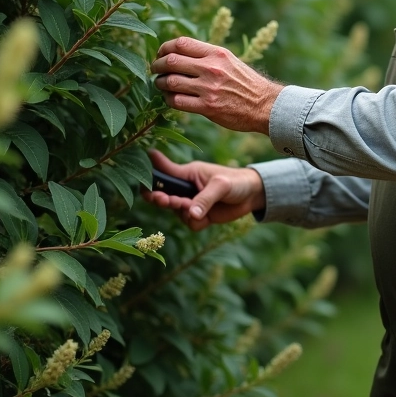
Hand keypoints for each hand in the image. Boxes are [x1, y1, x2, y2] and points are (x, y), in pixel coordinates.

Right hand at [142, 149, 265, 230]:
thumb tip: (190, 214)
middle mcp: (186, 188)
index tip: (142, 183)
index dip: (149, 177)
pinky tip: (208, 218)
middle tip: (166, 201)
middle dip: (160, 200)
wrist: (253, 195)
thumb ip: (205, 199)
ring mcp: (192, 203)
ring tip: (194, 209)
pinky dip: (196, 223)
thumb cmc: (236, 181)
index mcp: (187, 173)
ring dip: (183, 213)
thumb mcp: (221, 185)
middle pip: (162, 196)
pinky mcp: (200, 216)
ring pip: (176, 213)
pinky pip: (190, 224)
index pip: (163, 173)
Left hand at [150, 37, 282, 134]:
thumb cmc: (246, 83)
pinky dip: (168, 99)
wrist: (265, 105)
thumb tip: (180, 53)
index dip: (164, 47)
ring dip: (161, 83)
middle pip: (171, 61)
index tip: (160, 54)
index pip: (181, 43)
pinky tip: (170, 98)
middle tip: (155, 70)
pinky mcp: (207, 107)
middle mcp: (211, 67)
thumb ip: (207, 55)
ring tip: (161, 85)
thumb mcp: (229, 60)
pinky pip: (177, 101)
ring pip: (170, 81)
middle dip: (157, 65)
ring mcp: (208, 88)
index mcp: (216, 53)